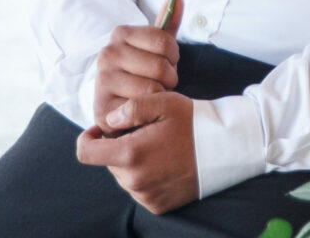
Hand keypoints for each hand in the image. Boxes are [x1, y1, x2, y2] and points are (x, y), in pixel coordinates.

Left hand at [77, 91, 198, 213]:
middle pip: (108, 161)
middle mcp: (134, 181)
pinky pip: (138, 188)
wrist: (223, 150)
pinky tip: (164, 161)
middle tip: (144, 131)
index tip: (100, 128)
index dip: (87, 137)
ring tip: (158, 145)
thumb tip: (107, 121)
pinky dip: (144, 174)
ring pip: (123, 174)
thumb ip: (131, 108)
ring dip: (132, 160)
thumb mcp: (164, 102)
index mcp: (130, 154)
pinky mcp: (157, 206)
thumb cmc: (193, 122)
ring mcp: (145, 196)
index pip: (86, 152)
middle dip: (118, 145)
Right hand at [94, 0, 182, 136]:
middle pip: (160, 66)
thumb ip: (167, 22)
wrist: (122, 111)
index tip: (167, 62)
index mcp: (120, 33)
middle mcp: (107, 53)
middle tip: (161, 83)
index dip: (173, 56)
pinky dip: (149, 111)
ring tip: (152, 97)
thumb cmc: (142, 75)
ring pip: (153, 88)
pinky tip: (143, 109)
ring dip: (160, 97)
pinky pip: (142, 107)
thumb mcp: (156, 48)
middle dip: (169, 79)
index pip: (164, 41)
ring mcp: (102, 79)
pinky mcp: (102, 105)